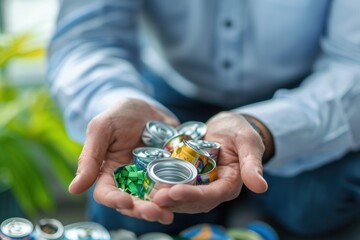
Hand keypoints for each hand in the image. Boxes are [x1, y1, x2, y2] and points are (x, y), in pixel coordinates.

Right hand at [68, 98, 177, 223]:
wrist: (145, 108)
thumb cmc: (118, 116)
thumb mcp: (101, 129)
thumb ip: (90, 157)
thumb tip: (73, 189)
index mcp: (108, 172)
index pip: (107, 193)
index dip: (115, 200)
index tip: (126, 201)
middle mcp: (128, 180)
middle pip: (133, 202)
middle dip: (143, 210)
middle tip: (156, 213)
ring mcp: (148, 178)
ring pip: (152, 199)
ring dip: (161, 208)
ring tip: (170, 212)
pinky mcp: (167, 173)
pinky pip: (171, 185)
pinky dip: (176, 192)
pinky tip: (183, 194)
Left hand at [152, 111, 267, 213]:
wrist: (226, 126)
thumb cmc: (239, 131)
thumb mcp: (247, 141)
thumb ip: (252, 163)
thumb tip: (260, 187)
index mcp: (229, 184)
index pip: (212, 195)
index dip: (193, 195)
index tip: (174, 192)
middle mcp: (213, 189)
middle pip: (193, 201)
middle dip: (174, 200)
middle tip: (155, 197)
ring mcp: (200, 185)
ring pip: (182, 197)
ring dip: (165, 197)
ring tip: (147, 194)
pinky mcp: (188, 178)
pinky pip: (174, 185)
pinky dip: (162, 186)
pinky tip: (147, 184)